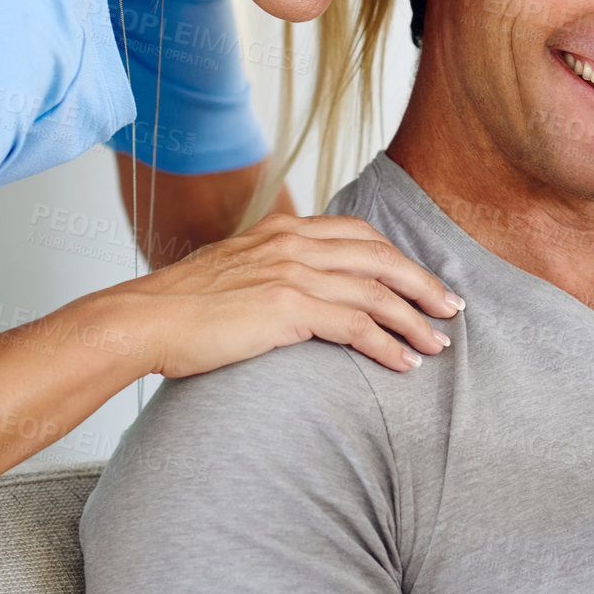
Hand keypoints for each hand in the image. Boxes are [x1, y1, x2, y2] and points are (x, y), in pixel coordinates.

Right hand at [103, 211, 463, 375]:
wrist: (141, 320)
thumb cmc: (181, 308)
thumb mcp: (234, 272)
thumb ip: (271, 270)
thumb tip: (298, 294)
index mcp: (282, 230)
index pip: (359, 235)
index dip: (398, 258)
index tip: (423, 281)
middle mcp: (293, 243)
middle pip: (380, 258)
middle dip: (422, 284)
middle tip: (451, 308)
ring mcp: (292, 273)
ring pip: (376, 292)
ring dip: (414, 321)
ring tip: (438, 345)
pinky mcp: (288, 308)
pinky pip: (356, 326)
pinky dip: (387, 345)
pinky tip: (404, 363)